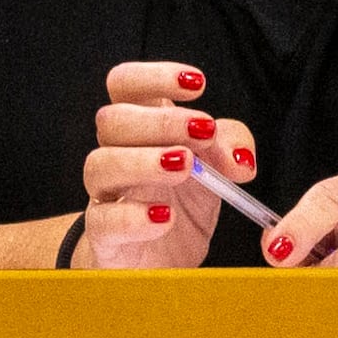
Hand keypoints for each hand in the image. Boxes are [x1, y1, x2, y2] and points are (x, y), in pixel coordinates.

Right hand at [76, 61, 255, 269]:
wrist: (158, 261)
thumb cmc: (181, 201)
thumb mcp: (215, 168)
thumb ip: (228, 146)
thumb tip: (237, 158)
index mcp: (140, 128)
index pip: (125, 85)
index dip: (153, 76)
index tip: (197, 84)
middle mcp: (116, 154)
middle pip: (112, 120)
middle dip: (160, 121)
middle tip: (202, 131)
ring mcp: (105, 195)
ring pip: (100, 164)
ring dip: (144, 161)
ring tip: (183, 167)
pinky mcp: (104, 236)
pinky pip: (103, 220)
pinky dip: (134, 217)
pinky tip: (165, 217)